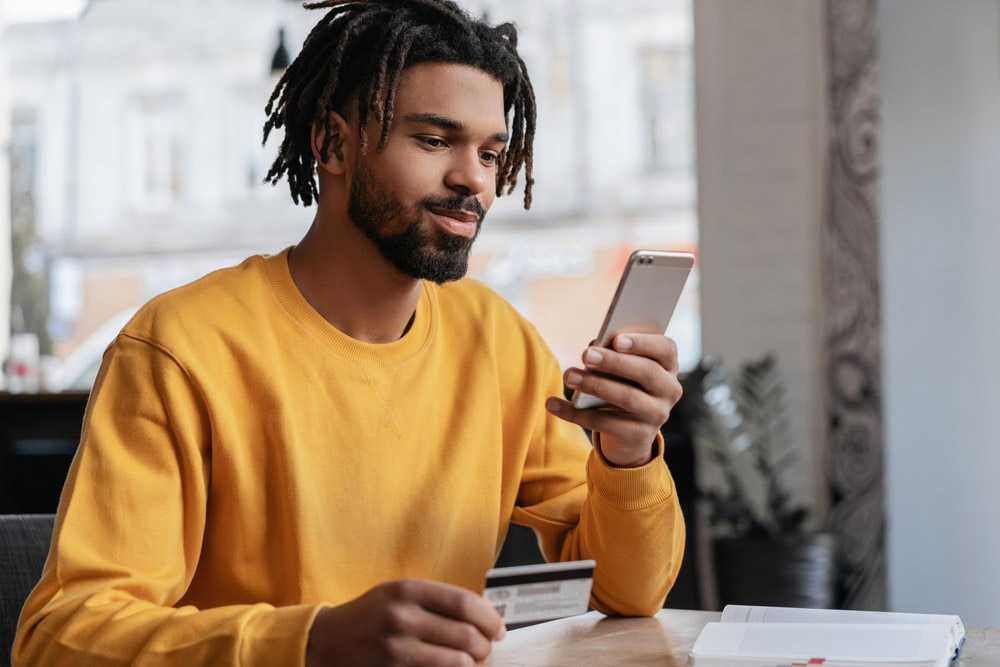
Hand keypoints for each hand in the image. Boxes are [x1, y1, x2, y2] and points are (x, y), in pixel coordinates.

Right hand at [305, 579, 505, 666]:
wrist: (328, 640)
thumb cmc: (371, 615)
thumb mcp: (399, 593)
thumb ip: (436, 599)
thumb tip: (483, 612)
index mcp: (409, 589)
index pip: (464, 602)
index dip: (489, 617)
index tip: (498, 627)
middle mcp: (403, 615)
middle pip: (466, 633)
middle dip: (486, 645)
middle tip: (488, 647)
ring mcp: (397, 645)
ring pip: (457, 659)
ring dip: (473, 663)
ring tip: (472, 660)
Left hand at [546, 334, 681, 466]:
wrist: (630, 435)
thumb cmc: (625, 387)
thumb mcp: (624, 370)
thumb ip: (615, 355)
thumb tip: (594, 346)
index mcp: (668, 366)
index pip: (666, 349)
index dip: (643, 342)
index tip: (616, 339)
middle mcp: (669, 390)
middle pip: (647, 372)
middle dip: (614, 362)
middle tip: (586, 355)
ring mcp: (657, 415)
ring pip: (628, 398)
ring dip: (595, 385)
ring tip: (569, 375)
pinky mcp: (638, 435)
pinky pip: (605, 423)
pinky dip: (575, 414)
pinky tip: (553, 404)